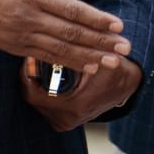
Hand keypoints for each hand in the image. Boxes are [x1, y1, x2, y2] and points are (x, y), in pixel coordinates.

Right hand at [0, 0, 130, 73]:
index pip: (72, 10)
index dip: (97, 20)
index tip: (118, 25)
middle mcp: (29, 17)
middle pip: (71, 33)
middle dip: (101, 42)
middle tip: (125, 48)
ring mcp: (21, 35)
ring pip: (61, 50)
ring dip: (90, 56)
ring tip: (113, 61)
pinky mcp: (15, 47)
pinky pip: (46, 57)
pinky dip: (68, 63)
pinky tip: (87, 65)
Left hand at [20, 54, 141, 130]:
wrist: (127, 86)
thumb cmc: (114, 69)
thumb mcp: (101, 56)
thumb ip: (86, 47)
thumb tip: (62, 30)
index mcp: (74, 105)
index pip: (33, 92)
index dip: (27, 74)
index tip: (27, 57)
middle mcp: (66, 119)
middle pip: (31, 98)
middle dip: (29, 78)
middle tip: (29, 60)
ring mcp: (64, 123)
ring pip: (36, 103)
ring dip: (34, 85)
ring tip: (34, 67)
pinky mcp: (64, 123)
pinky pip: (44, 108)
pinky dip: (42, 93)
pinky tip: (42, 79)